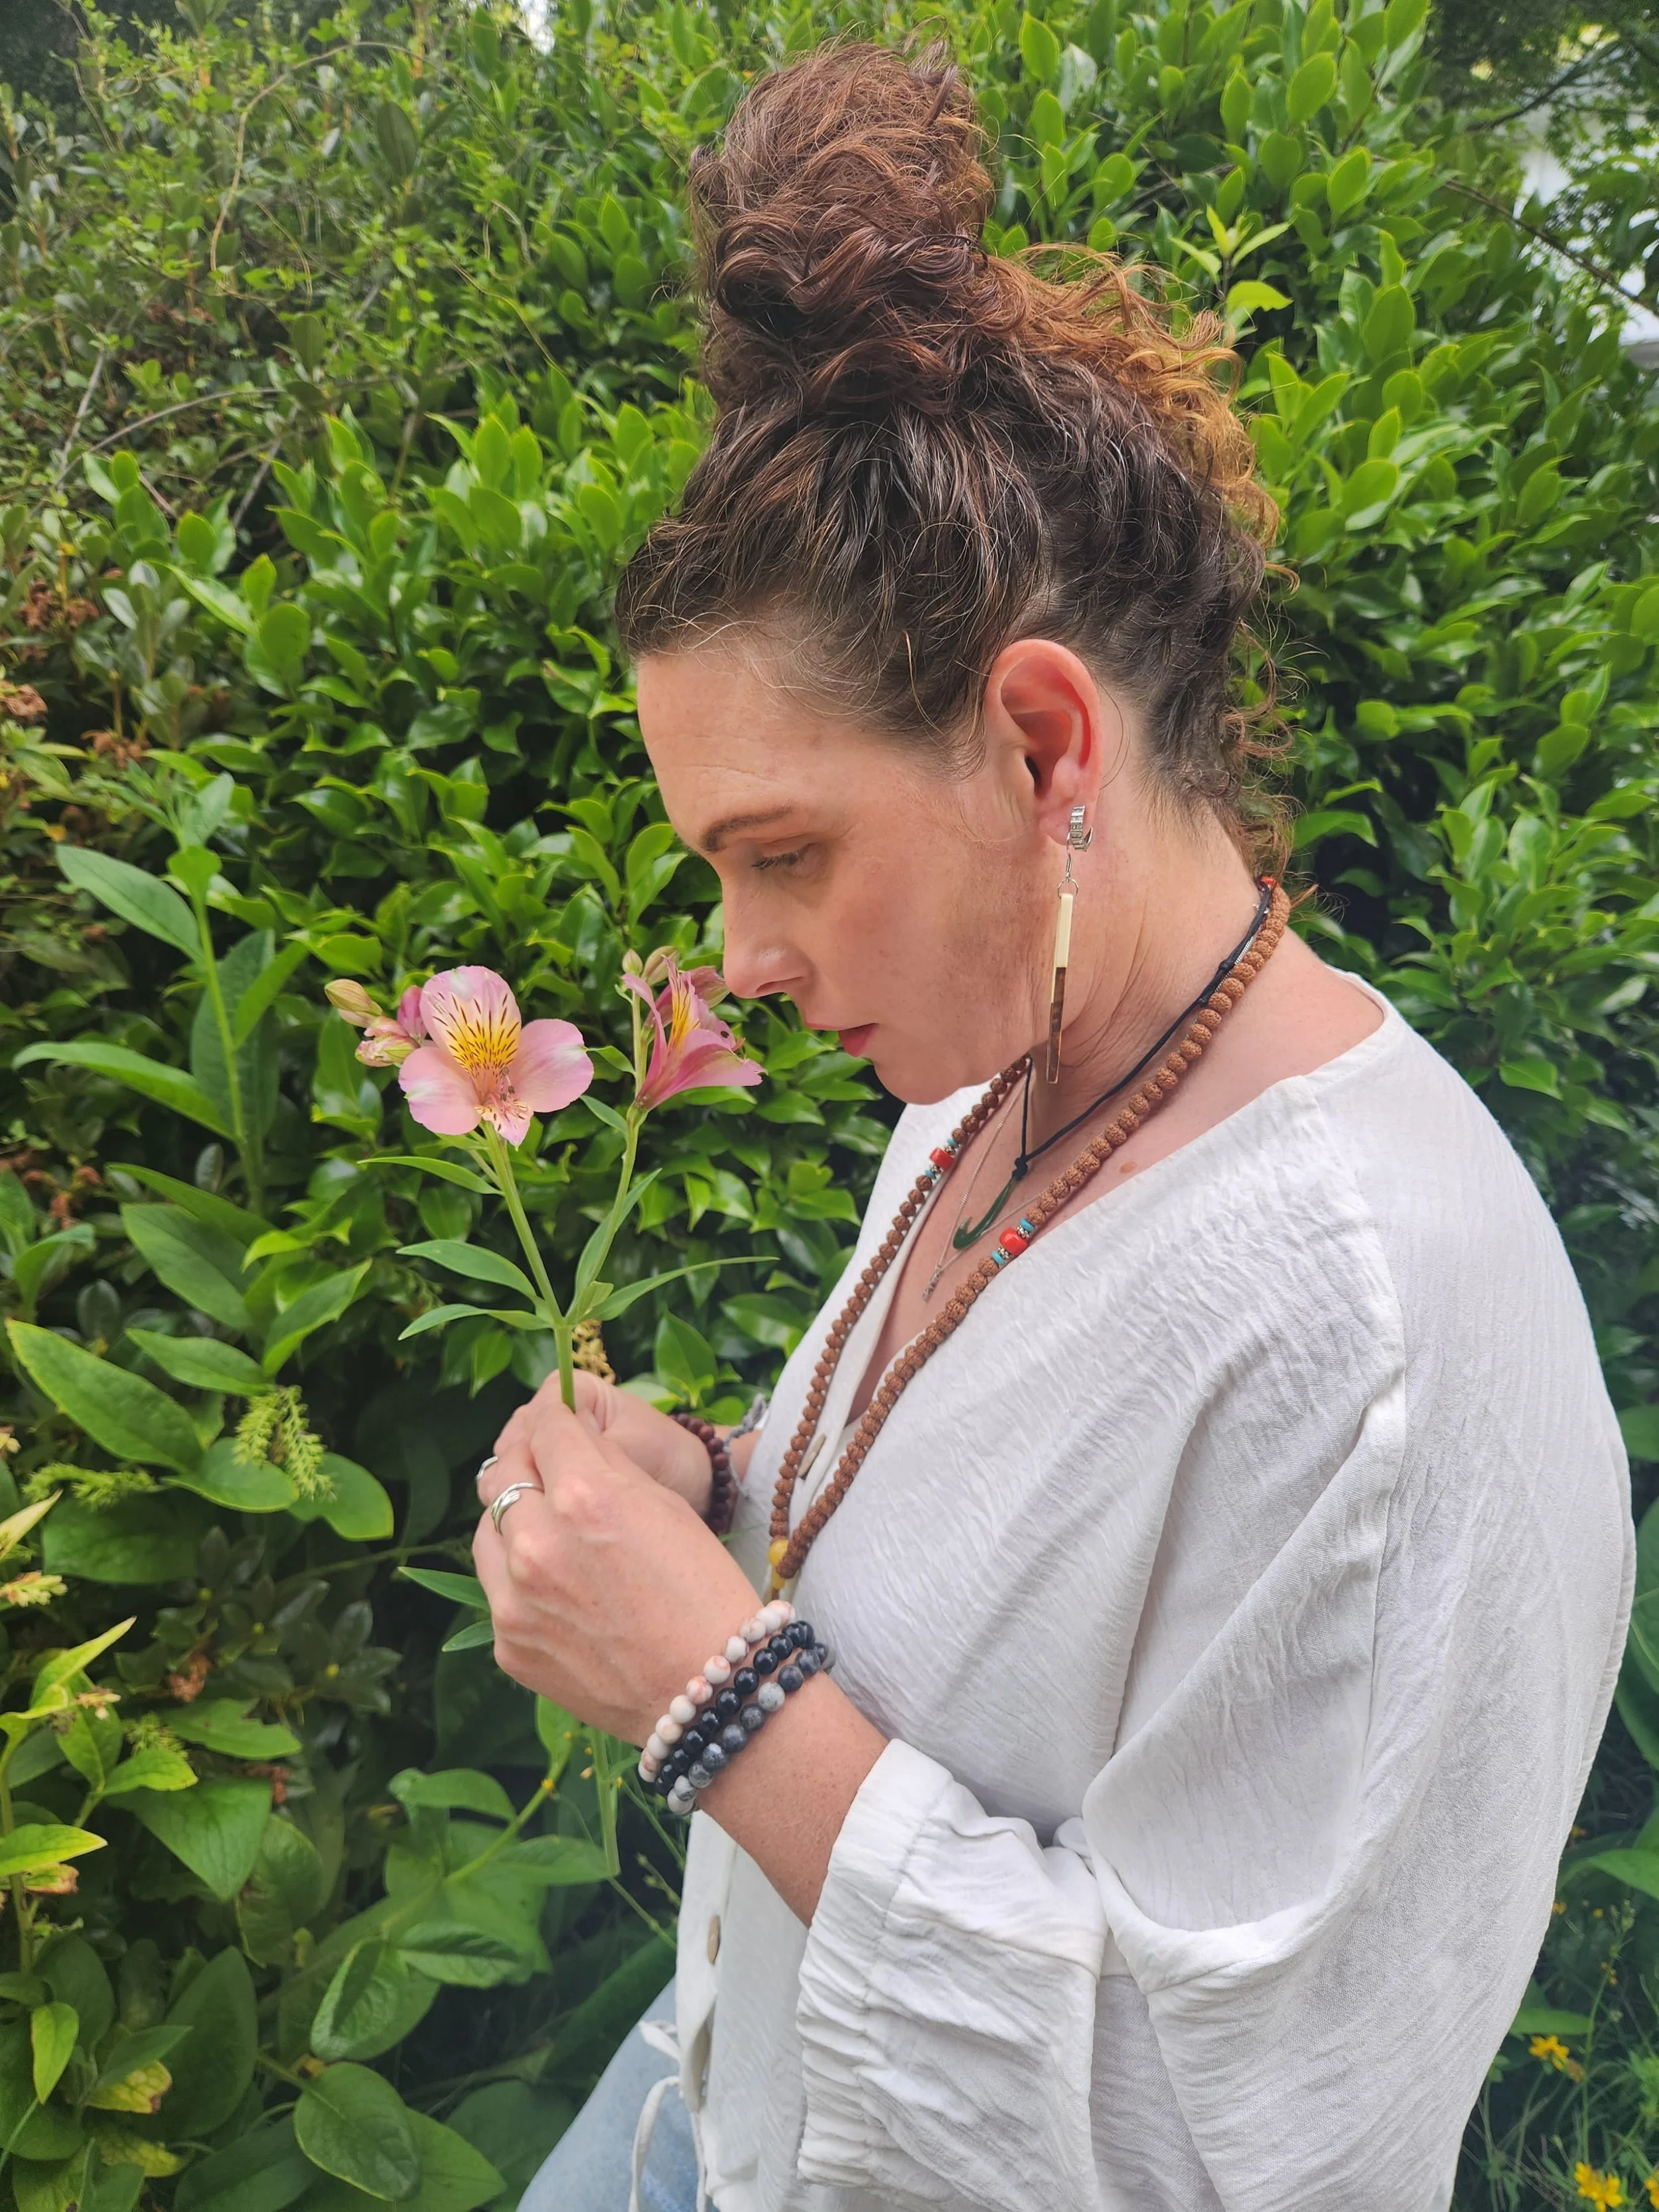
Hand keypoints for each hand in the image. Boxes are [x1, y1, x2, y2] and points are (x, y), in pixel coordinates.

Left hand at [473, 1394, 757, 1743]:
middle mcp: (537, 1543)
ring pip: (487, 1532)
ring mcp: (513, 1599)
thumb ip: (607, 1464)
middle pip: (501, 1472)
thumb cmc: (703, 1592)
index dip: (555, 1416)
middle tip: (548, 1470)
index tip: (559, 1421)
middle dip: (525, 1462)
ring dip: (514, 1522)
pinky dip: (521, 1581)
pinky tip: (563, 1594)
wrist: (708, 1692)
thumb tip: (572, 1434)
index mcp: (584, 1496)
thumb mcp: (665, 1506)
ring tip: (553, 1537)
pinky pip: (498, 1591)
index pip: (544, 1426)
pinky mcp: (507, 1644)